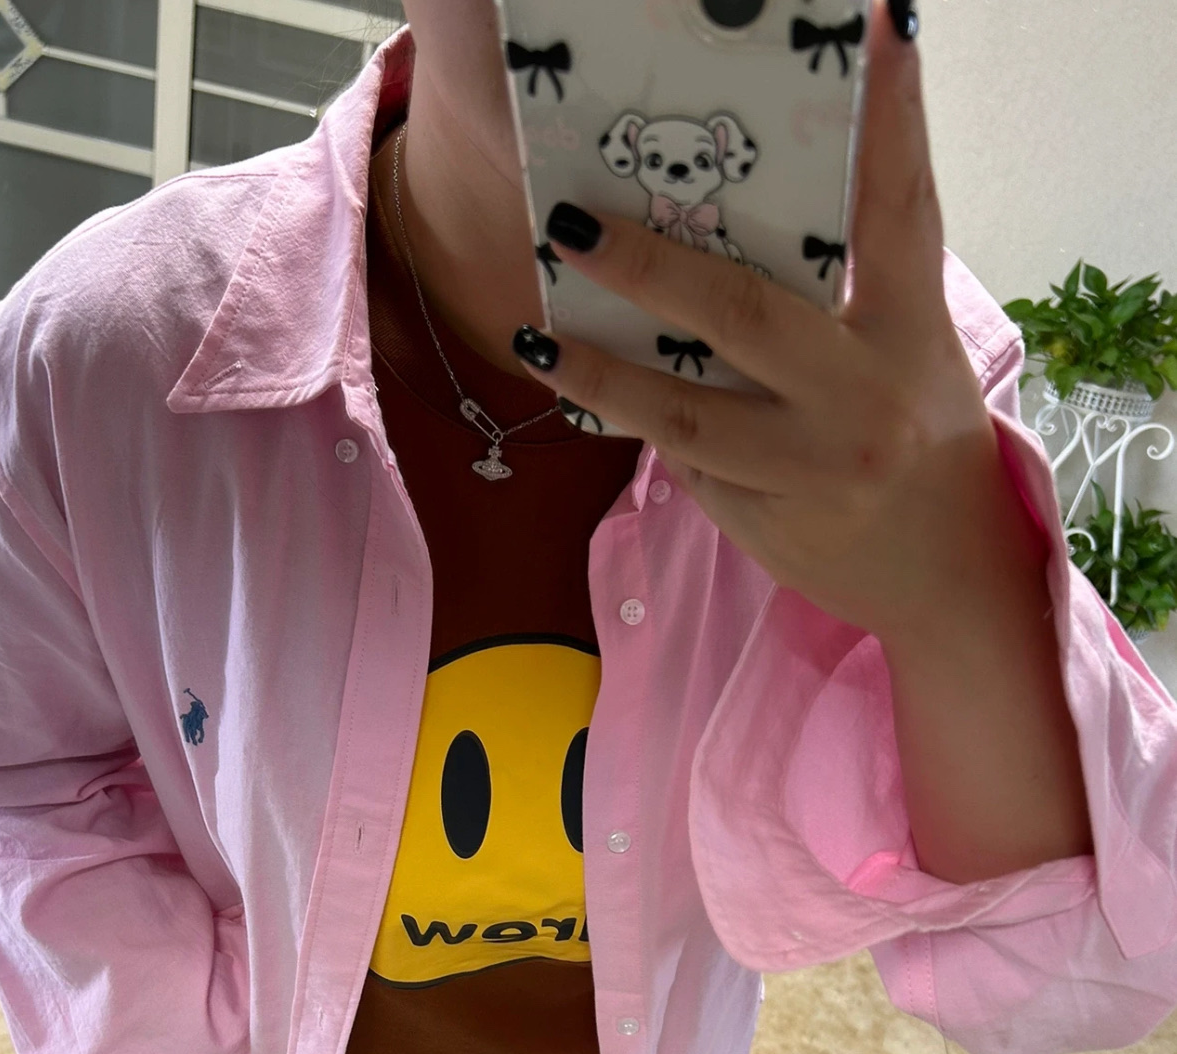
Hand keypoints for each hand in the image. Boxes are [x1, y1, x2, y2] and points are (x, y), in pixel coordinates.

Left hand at [512, 0, 1008, 645]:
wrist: (943, 572)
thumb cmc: (918, 432)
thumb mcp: (909, 346)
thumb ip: (850, 285)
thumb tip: (746, 209)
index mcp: (911, 333)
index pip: (898, 208)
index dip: (892, 111)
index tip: (877, 18)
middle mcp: (862, 400)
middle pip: (744, 316)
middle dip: (649, 267)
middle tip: (572, 221)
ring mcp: (808, 469)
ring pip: (682, 413)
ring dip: (598, 373)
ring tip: (537, 334)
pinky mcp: (764, 520)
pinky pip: (685, 461)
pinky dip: (636, 421)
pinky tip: (584, 390)